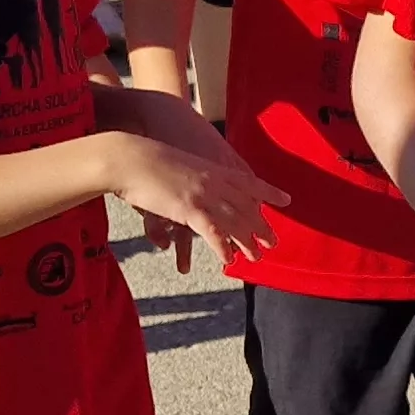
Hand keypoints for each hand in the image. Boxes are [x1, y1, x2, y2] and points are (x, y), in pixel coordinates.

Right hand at [102, 130, 279, 269]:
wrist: (128, 155)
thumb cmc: (147, 156)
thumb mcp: (178, 160)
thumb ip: (191, 172)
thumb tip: (193, 182)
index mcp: (211, 168)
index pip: (248, 180)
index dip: (268, 191)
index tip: (286, 200)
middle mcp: (213, 180)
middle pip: (245, 206)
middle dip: (261, 225)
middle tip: (273, 242)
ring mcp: (203, 194)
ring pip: (234, 221)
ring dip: (247, 241)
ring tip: (256, 257)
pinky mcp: (188, 208)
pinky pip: (212, 231)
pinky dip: (222, 247)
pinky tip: (228, 259)